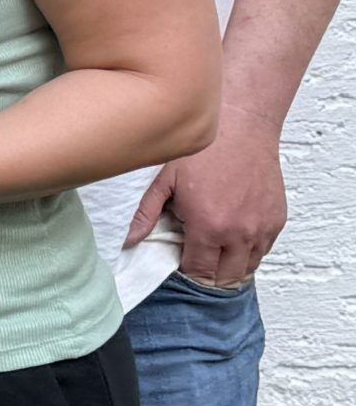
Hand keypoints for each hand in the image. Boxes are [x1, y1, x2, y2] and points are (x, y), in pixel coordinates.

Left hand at [122, 106, 286, 285]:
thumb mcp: (164, 180)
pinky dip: (249, 250)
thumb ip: (146, 214)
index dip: (186, 270)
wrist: (242, 127)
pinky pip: (264, 249)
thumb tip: (129, 240)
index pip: (199, 272)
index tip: (178, 261)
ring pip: (248, 267)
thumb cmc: (203, 150)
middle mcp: (240, 234)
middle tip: (194, 259)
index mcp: (209, 228)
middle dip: (208, 275)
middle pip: (225, 278)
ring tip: (213, 250)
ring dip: (230, 266)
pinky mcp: (277, 219)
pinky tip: (232, 236)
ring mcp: (262, 228)